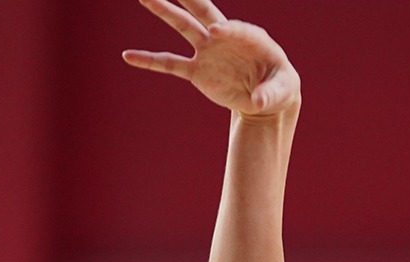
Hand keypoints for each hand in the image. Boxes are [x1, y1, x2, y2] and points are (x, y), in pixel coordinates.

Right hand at [123, 0, 298, 117]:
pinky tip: (128, 56)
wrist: (265, 97)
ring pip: (183, 27)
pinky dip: (149, 60)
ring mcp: (208, 51)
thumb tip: (257, 102)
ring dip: (164, 11)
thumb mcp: (281, 90)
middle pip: (203, 11)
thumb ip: (269, 93)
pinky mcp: (197, 70)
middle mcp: (225, 37)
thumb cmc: (278, 86)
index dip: (226, 29)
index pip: (235, 28)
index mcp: (250, 37)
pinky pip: (169, 64)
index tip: (215, 32)